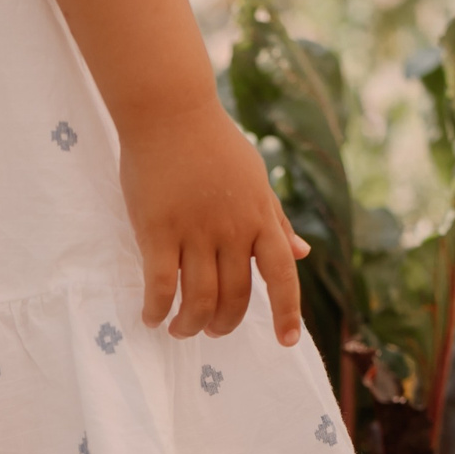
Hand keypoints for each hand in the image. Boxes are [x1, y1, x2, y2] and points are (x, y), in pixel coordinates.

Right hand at [117, 100, 309, 345]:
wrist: (170, 111)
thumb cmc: (214, 143)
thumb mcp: (256, 179)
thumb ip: (276, 220)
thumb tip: (303, 253)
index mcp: (260, 217)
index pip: (283, 275)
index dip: (287, 313)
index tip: (286, 343)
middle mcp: (233, 229)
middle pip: (236, 297)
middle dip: (224, 324)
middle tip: (211, 329)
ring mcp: (195, 230)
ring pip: (199, 299)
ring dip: (190, 325)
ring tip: (180, 329)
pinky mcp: (157, 230)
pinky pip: (160, 286)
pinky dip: (157, 310)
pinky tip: (151, 317)